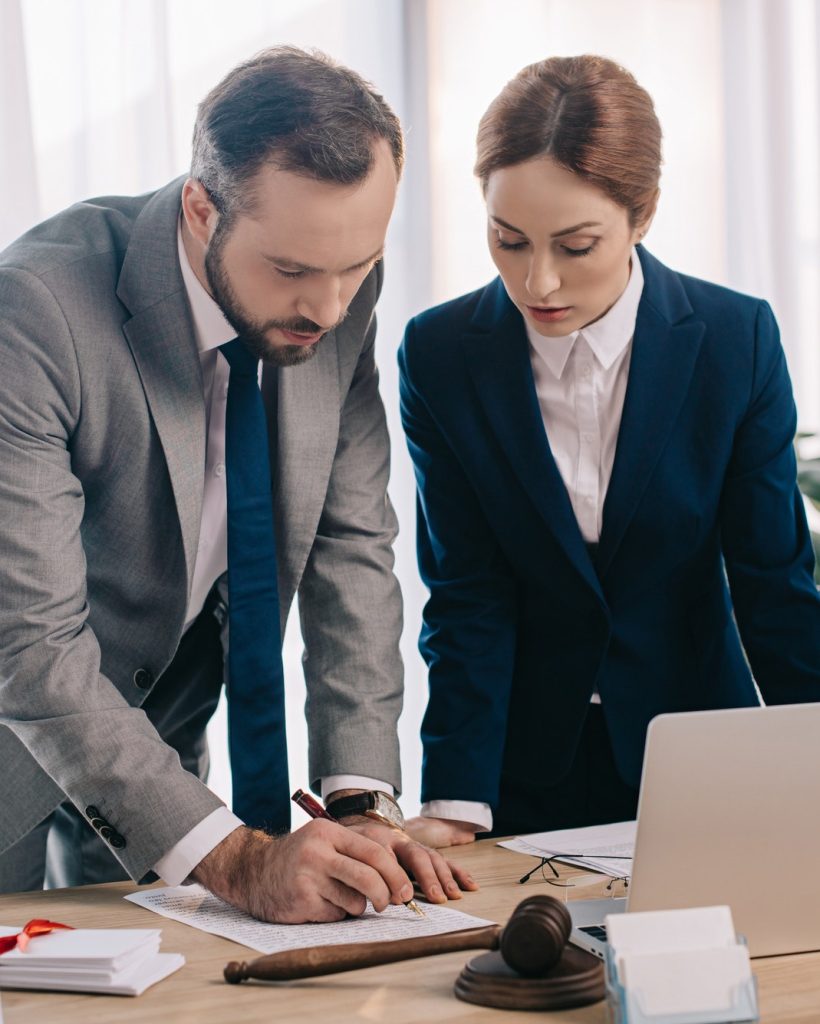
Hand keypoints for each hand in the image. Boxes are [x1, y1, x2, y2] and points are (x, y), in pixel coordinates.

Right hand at [190, 820, 416, 923]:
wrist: (253, 870)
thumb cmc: (300, 858)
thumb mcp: (323, 841)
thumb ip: (354, 852)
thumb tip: (396, 878)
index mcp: (328, 832)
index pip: (373, 851)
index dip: (395, 873)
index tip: (405, 891)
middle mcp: (318, 852)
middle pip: (368, 877)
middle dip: (385, 895)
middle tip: (388, 903)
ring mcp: (307, 877)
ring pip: (354, 901)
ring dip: (356, 906)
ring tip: (340, 898)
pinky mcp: (301, 902)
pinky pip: (335, 915)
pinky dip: (336, 913)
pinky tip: (320, 904)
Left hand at [341, 817, 478, 902]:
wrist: (361, 830)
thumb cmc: (356, 850)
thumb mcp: (354, 857)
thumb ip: (369, 875)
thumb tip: (392, 898)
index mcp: (380, 840)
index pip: (389, 855)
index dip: (396, 876)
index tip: (400, 899)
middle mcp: (401, 841)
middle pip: (417, 855)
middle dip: (428, 877)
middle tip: (437, 897)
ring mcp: (415, 846)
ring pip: (433, 857)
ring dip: (445, 877)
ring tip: (454, 895)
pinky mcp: (425, 853)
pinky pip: (444, 860)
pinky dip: (457, 872)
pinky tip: (470, 884)